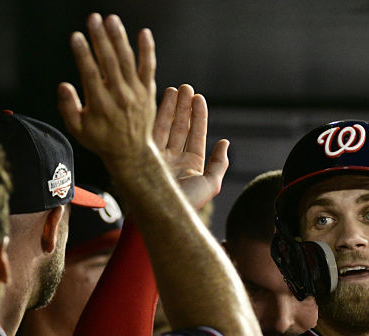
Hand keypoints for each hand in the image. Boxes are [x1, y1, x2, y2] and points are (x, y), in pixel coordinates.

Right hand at [58, 13, 155, 163]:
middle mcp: (120, 96)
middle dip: (100, 38)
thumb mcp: (78, 130)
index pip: (90, 74)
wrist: (132, 153)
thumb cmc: (102, 140)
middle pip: (109, 62)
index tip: (76, 36)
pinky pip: (149, 68)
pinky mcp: (148, 92)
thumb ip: (68, 108)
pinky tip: (144, 33)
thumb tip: (63, 85)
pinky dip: (147, 50)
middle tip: (93, 18)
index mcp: (100, 104)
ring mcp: (136, 93)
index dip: (83, 54)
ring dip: (120, 38)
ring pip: (128, 61)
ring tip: (111, 20)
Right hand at [152, 85, 228, 209]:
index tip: (199, 98)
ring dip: (169, 108)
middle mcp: (174, 159)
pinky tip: (154, 102)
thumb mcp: (210, 184)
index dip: (198, 116)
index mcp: (191, 164)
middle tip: (185, 88)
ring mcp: (158, 157)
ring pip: (164, 127)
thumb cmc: (185, 204)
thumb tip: (225, 142)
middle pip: (180, 127)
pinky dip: (152, 117)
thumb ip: (219, 164)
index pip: (196, 135)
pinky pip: (148, 133)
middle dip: (183, 107)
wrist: (159, 215)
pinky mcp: (143, 156)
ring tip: (173, 89)